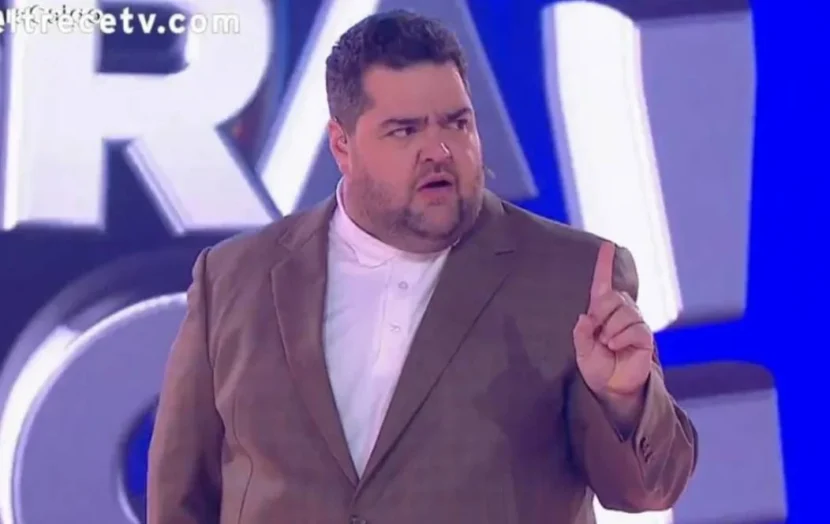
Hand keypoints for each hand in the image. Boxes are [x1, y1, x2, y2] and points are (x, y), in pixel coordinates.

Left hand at [573, 242, 653, 398]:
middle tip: (598, 334)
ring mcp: (634, 323)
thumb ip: (580, 334)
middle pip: (613, 297)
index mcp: (602, 312)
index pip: (603, 284)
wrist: (611, 388)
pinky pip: (635, 328)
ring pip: (624, 312)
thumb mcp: (581, 350)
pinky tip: (616, 347)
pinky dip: (621, 338)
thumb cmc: (596, 366)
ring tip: (608, 345)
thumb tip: (585, 317)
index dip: (605, 265)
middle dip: (602, 313)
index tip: (607, 246)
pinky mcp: (645, 336)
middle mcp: (620, 313)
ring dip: (611, 330)